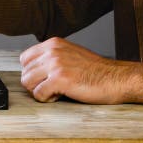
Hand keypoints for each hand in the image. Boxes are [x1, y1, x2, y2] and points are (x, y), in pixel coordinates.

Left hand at [19, 37, 142, 105]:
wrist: (117, 79)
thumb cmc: (96, 71)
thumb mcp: (71, 55)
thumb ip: (52, 57)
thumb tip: (33, 68)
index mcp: (53, 43)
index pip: (25, 58)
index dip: (33, 72)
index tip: (45, 79)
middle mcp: (52, 51)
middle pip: (25, 72)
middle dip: (36, 84)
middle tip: (53, 88)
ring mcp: (56, 64)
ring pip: (27, 82)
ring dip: (39, 92)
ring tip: (56, 92)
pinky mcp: (60, 79)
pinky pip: (38, 94)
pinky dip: (47, 99)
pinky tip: (60, 96)